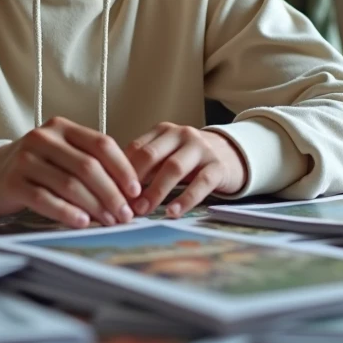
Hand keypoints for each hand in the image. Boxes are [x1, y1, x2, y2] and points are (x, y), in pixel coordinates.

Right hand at [0, 117, 141, 228]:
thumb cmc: (39, 166)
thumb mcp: (63, 154)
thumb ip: (92, 163)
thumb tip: (129, 192)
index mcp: (62, 127)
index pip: (101, 144)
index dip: (123, 169)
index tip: (136, 192)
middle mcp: (43, 138)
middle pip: (88, 166)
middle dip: (112, 193)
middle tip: (125, 214)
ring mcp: (25, 158)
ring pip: (69, 184)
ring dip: (94, 206)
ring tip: (109, 222)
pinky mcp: (12, 181)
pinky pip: (44, 199)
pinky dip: (66, 212)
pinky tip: (82, 222)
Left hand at [125, 124, 246, 217]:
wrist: (231, 154)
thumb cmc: (188, 160)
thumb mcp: (166, 155)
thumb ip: (145, 167)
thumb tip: (115, 191)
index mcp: (163, 130)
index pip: (136, 148)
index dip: (121, 171)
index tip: (111, 192)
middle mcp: (181, 134)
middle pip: (151, 155)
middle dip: (135, 181)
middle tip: (124, 203)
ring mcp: (201, 148)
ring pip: (174, 168)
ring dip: (156, 191)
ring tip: (144, 210)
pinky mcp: (218, 166)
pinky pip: (201, 183)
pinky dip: (185, 199)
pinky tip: (173, 212)